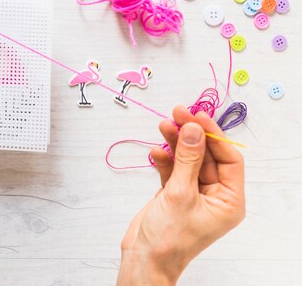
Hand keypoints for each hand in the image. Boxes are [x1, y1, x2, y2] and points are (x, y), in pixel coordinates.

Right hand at [117, 106, 244, 285]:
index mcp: (229, 201)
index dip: (213, 135)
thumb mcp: (179, 193)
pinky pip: (173, 169)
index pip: (229, 159)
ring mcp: (193, 195)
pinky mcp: (174, 195)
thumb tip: (193, 129)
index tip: (196, 116)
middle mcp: (214, 196)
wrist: (144, 259)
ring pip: (187, 160)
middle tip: (176, 113)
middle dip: (190, 135)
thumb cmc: (168, 238)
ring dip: (175, 143)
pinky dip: (164, 160)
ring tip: (162, 127)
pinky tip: (155, 152)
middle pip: (206, 156)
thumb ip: (187, 158)